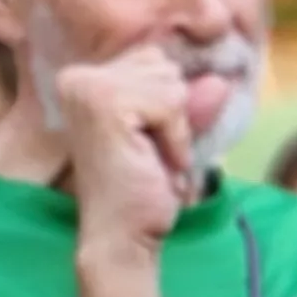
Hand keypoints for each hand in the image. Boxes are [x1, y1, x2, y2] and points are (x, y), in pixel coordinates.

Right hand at [53, 47, 204, 254]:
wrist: (120, 237)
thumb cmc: (141, 189)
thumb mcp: (168, 133)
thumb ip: (189, 101)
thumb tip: (220, 80)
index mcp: (81, 79)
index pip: (154, 60)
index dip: (166, 104)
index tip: (146, 141)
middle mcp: (76, 77)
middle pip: (163, 66)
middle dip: (171, 113)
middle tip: (149, 153)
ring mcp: (87, 89)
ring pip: (171, 82)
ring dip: (175, 128)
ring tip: (151, 159)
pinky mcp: (106, 105)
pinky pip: (172, 103)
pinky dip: (176, 138)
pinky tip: (156, 163)